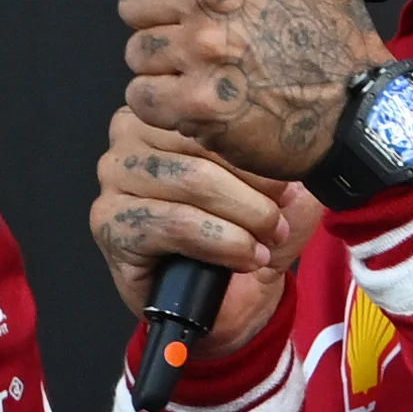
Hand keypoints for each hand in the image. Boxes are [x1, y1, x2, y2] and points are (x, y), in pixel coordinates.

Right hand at [89, 109, 326, 360]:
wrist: (225, 302)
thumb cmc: (245, 233)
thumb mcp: (285, 190)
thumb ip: (294, 158)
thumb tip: (304, 141)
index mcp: (170, 109)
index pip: (216, 112)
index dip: (257, 150)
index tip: (288, 184)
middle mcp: (130, 133)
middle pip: (202, 143)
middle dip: (253, 188)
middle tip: (279, 219)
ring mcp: (114, 178)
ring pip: (190, 182)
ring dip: (242, 217)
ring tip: (266, 240)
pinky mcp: (109, 223)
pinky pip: (172, 223)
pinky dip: (220, 242)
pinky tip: (244, 257)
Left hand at [120, 0, 395, 177]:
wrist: (359, 109)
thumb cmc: (332, 17)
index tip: (230, 7)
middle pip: (137, 9)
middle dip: (171, 29)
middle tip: (223, 47)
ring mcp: (206, 50)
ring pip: (137, 55)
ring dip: (169, 71)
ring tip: (219, 75)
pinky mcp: (197, 106)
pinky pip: (140, 100)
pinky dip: (167, 111)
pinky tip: (210, 106)